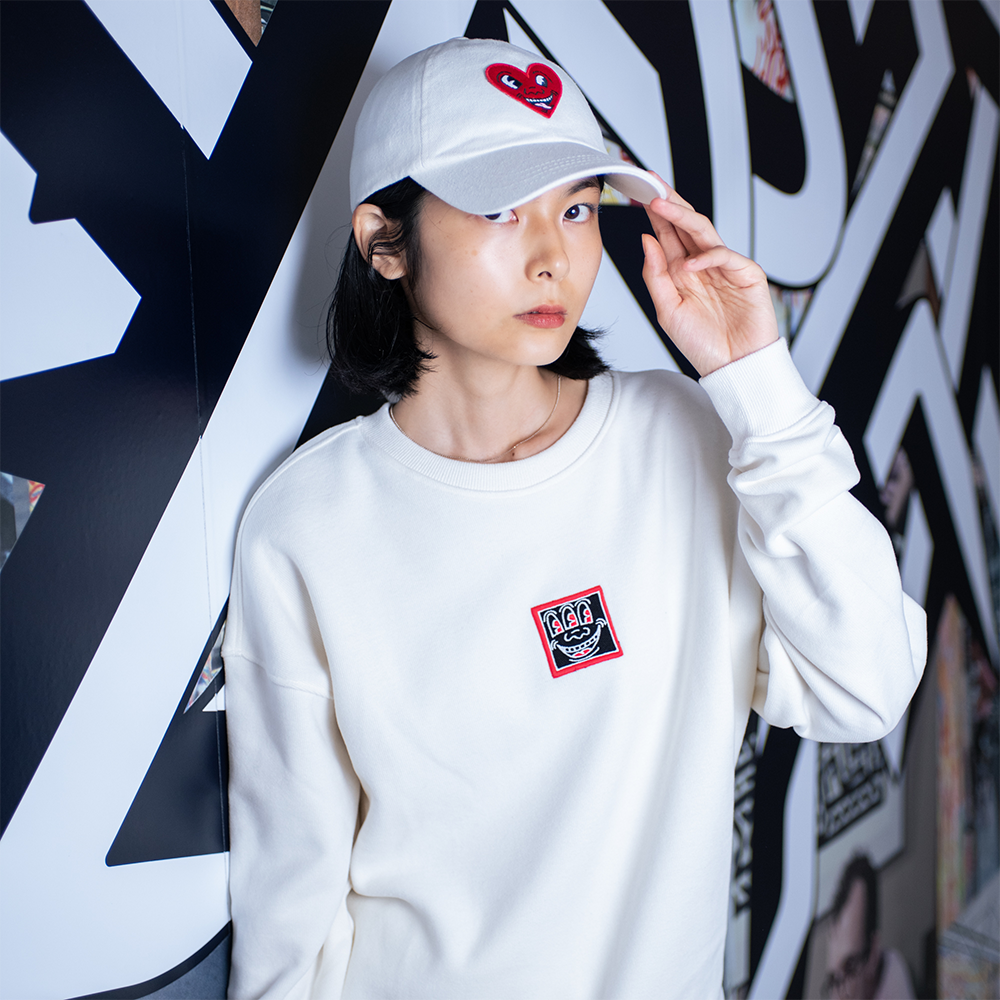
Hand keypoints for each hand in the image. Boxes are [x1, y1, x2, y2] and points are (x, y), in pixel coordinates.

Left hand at [641, 183, 778, 376]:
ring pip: (705, 232)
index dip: (654, 215)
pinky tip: (691, 263)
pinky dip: (708, 257)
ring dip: (683, 216)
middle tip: (651, 186)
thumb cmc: (702, 344)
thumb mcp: (667, 309)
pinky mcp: (747, 274)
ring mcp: (726, 267)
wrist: (732, 367)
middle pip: (686, 225)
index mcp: (683, 271)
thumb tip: (647, 240)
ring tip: (661, 206)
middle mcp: (703, 264)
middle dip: (669, 203)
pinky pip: (726, 256)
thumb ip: (655, 275)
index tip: (637, 195)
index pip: (668, 234)